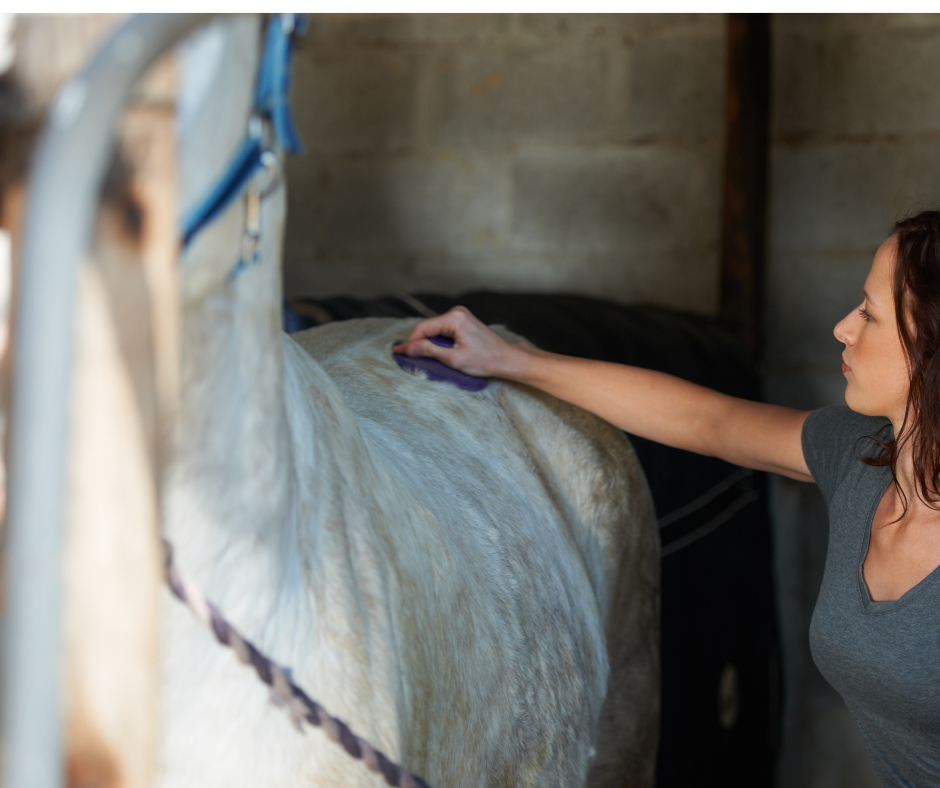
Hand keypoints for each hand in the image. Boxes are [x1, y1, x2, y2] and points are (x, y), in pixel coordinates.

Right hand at [392, 306, 530, 378]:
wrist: (507, 358)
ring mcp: (460, 315)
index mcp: (454, 318)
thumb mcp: (454, 359)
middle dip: (419, 342)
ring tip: (424, 357)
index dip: (410, 342)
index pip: (423, 328)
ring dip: (429, 342)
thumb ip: (430, 351)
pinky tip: (438, 352)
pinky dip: (438, 340)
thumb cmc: (485, 360)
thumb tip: (408, 347)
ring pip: (435, 328)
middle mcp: (456, 312)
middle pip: (428, 327)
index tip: (399, 354)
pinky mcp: (463, 320)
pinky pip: (443, 329)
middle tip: (408, 358)